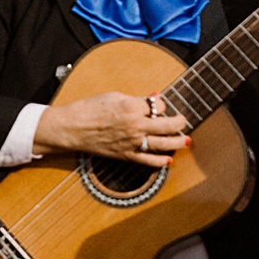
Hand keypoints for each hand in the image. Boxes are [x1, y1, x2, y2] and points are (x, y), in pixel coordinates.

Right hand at [32, 91, 188, 167]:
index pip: (160, 105)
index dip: (162, 103)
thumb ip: (136, 99)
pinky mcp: (126, 155)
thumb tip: (153, 99)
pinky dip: (160, 162)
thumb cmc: (90, 109)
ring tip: (185, 140)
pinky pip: (147, 160)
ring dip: (178, 143)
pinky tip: (167, 160)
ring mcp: (132, 142)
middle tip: (183, 121)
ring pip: (163, 144)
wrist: (73, 128)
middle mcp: (135, 126)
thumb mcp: (114, 96)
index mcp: (132, 107)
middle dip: (180, 122)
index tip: (159, 103)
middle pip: (168, 125)